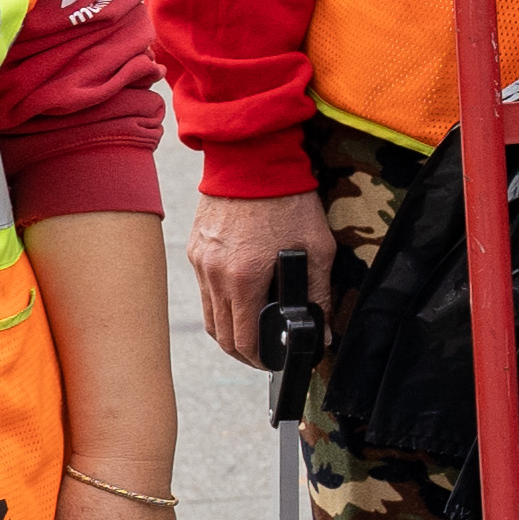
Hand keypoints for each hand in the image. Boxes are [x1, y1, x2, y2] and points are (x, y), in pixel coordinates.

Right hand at [189, 186, 330, 363]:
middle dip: (243, 352)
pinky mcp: (196, 249)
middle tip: (263, 355)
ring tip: (251, 333)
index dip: (259, 359)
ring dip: (229, 331)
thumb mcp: (317, 249)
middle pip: (222, 335)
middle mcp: (215, 274)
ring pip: (209, 315)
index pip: (245, 339)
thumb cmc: (290, 200)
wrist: (253, 158)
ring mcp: (201, 261)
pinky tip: (239, 301)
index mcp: (245, 277)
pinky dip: (219, 304)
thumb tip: (323, 334)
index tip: (272, 362)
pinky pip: (203, 290)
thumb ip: (319, 296)